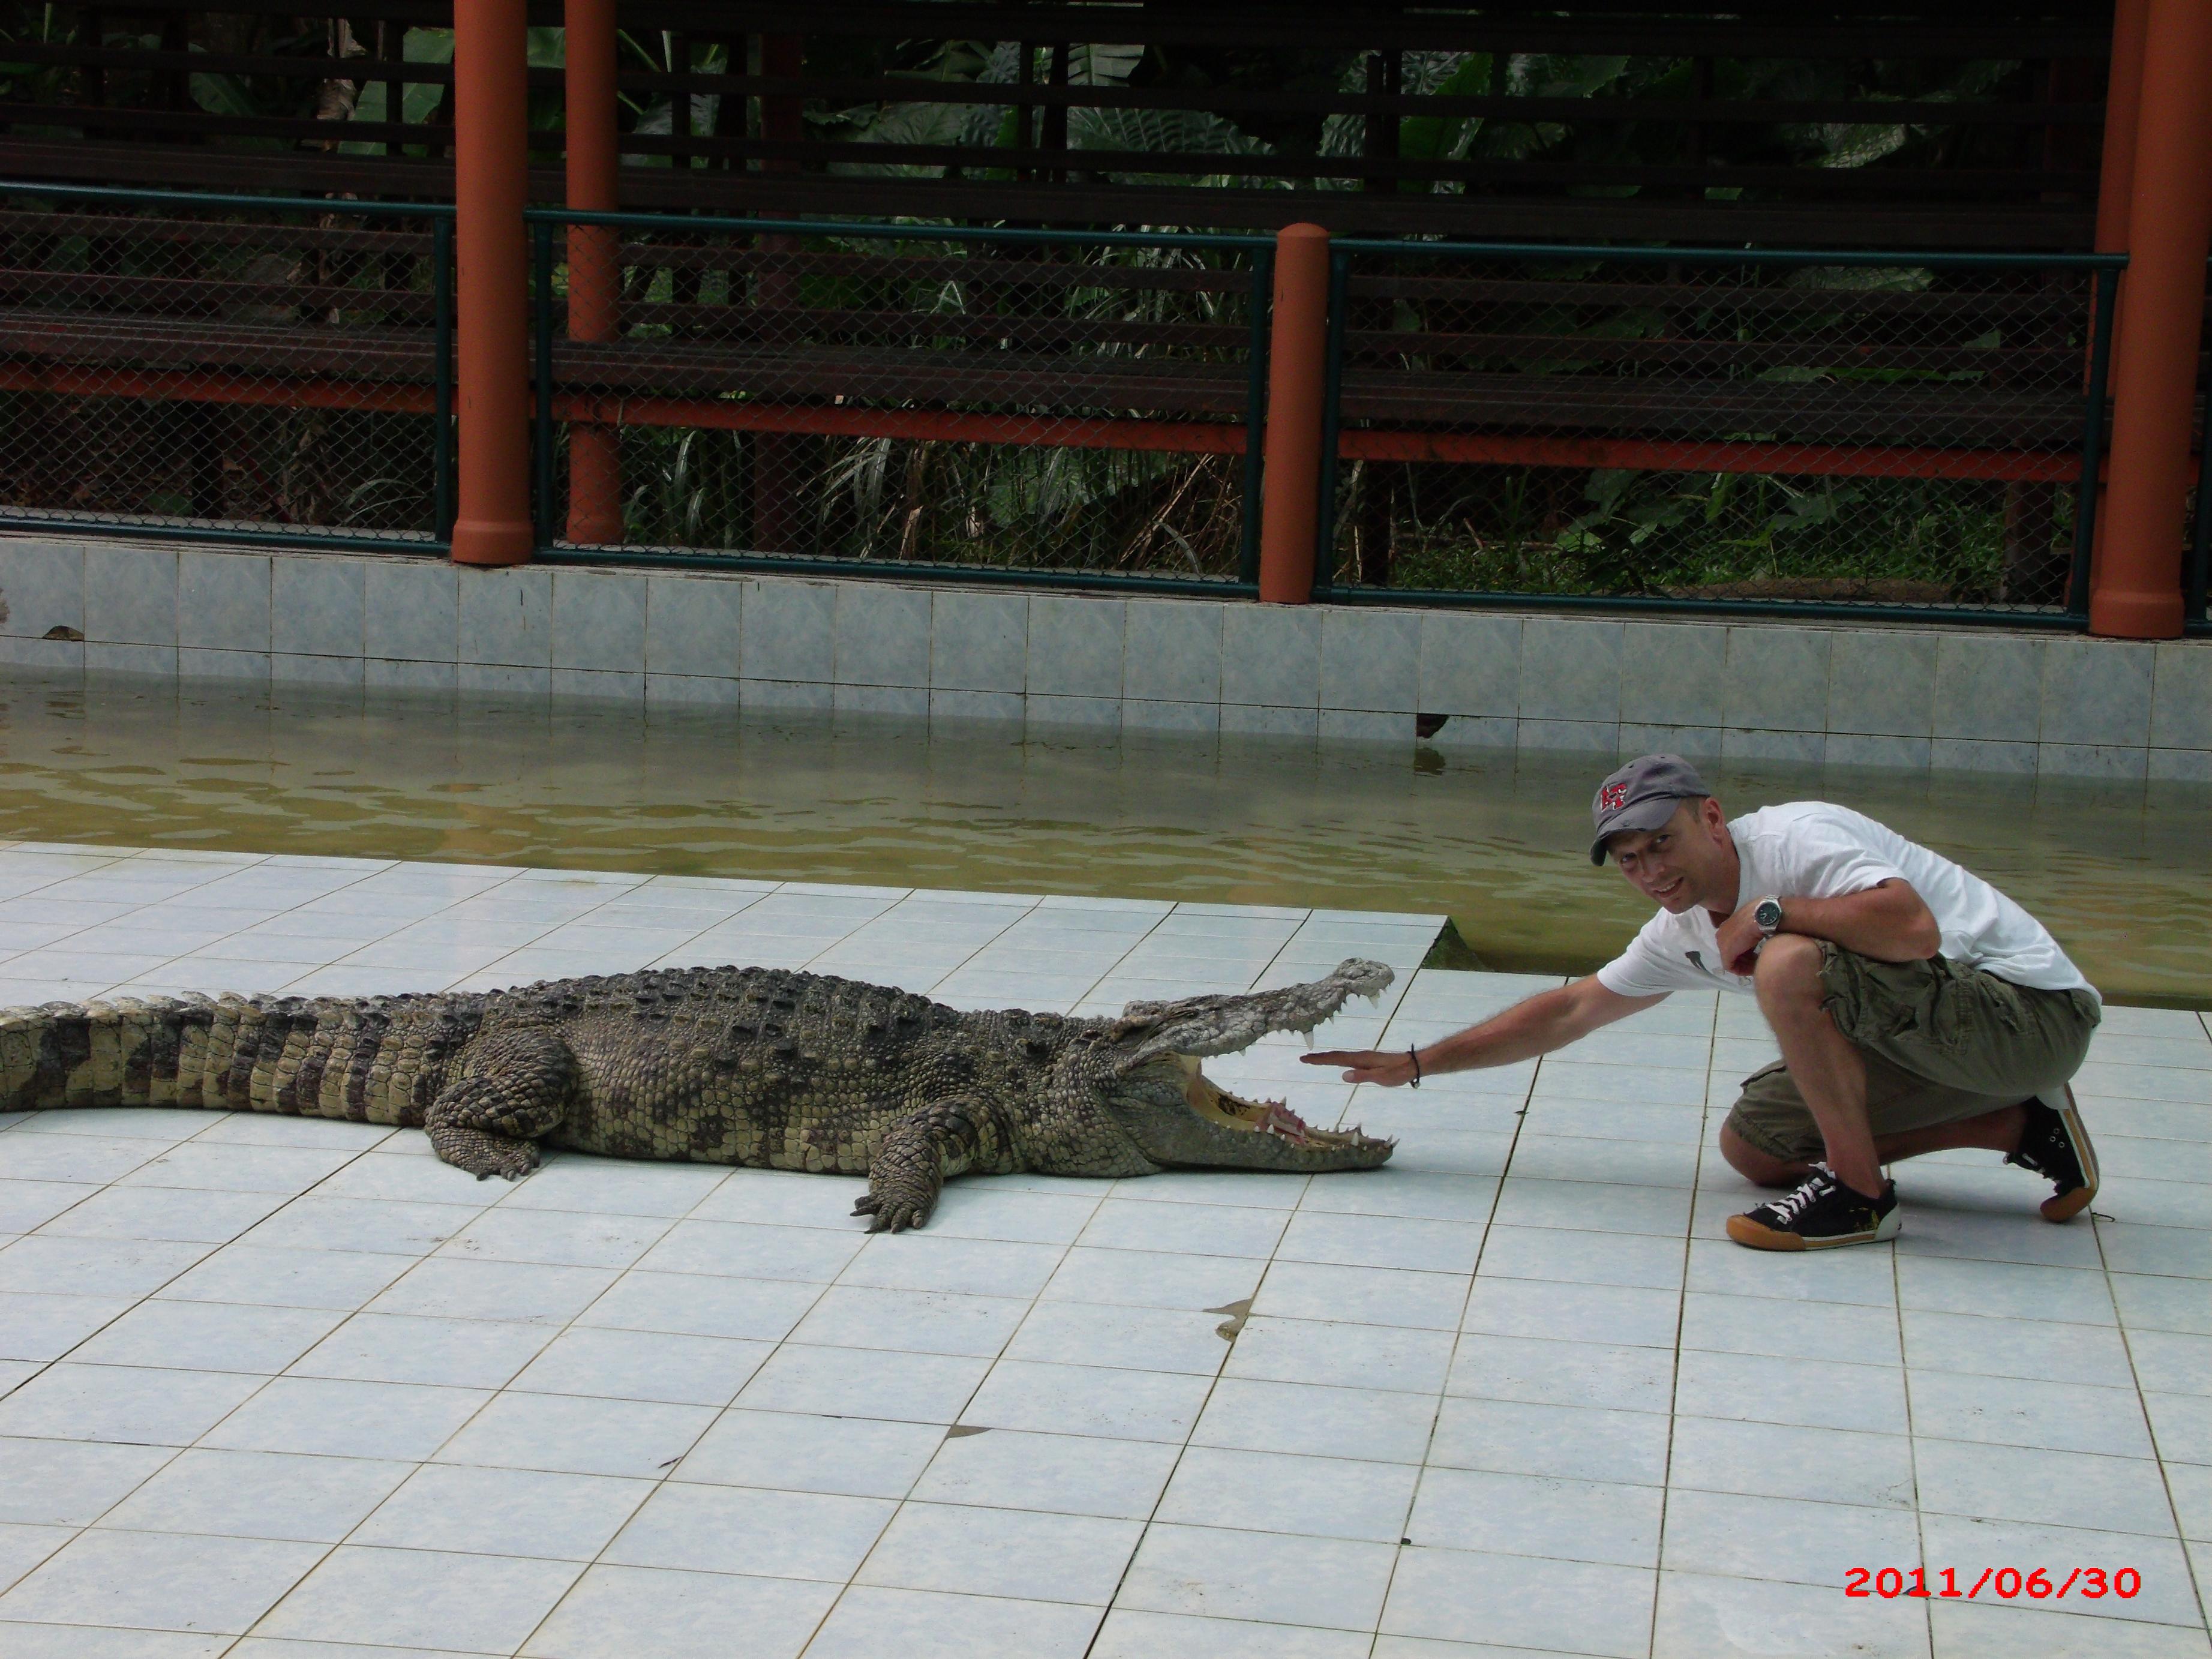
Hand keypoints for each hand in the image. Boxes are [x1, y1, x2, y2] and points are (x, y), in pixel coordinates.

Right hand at [1301, 1048, 1419, 1086]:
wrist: (1412, 1065)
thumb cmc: (1398, 1072)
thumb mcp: (1381, 1077)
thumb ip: (1363, 1076)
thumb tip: (1343, 1075)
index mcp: (1361, 1059)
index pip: (1336, 1059)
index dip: (1320, 1059)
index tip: (1305, 1058)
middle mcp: (1360, 1056)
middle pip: (1336, 1056)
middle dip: (1319, 1057)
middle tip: (1303, 1058)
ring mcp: (1364, 1058)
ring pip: (1341, 1057)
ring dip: (1327, 1058)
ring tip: (1315, 1060)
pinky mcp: (1368, 1061)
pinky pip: (1348, 1059)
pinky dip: (1337, 1060)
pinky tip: (1338, 1063)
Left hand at [1713, 901, 1768, 977]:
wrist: (1762, 917)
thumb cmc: (1762, 918)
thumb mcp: (1755, 925)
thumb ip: (1750, 932)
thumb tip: (1755, 938)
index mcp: (1728, 926)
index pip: (1734, 944)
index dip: (1746, 952)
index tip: (1757, 955)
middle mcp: (1721, 934)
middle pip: (1732, 952)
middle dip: (1745, 959)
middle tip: (1758, 961)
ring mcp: (1722, 943)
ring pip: (1731, 960)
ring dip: (1745, 965)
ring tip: (1758, 963)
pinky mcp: (1726, 953)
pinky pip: (1731, 967)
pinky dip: (1742, 970)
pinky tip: (1753, 969)